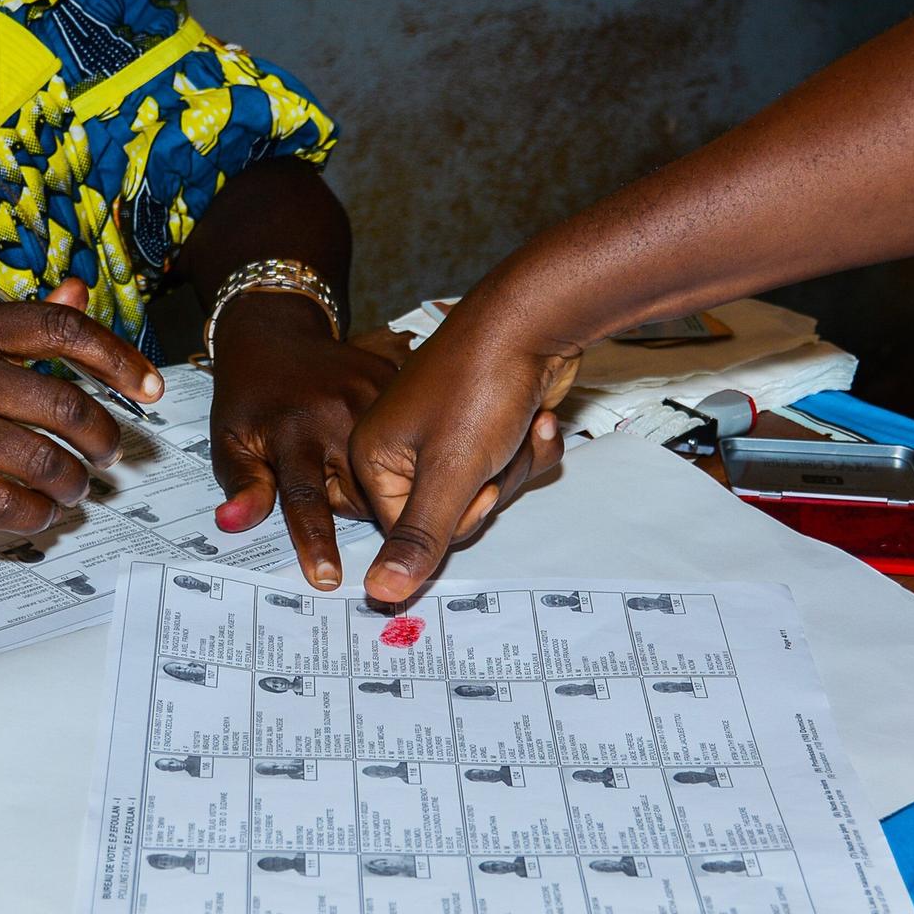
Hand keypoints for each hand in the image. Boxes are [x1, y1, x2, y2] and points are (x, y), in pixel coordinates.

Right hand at [0, 279, 160, 531]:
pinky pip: (8, 505)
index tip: (150, 387)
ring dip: (76, 481)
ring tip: (78, 487)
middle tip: (110, 452)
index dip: (119, 359)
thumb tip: (80, 292)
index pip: (64, 331)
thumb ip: (19, 319)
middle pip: (67, 406)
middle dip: (105, 437)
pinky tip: (44, 512)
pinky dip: (39, 514)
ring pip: (45, 462)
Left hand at [208, 296, 398, 589]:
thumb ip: (242, 484)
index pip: (305, 500)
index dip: (316, 542)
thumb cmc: (249, 395)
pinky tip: (382, 439)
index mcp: (294, 431)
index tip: (328, 579)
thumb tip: (233, 523)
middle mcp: (338, 414)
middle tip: (322, 475)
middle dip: (345, 501)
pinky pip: (407, 438)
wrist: (276, 333)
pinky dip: (396, 449)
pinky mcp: (396, 383)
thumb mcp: (229, 439)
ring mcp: (374, 395)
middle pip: (360, 494)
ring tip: (341, 454)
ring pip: (389, 471)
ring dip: (370, 478)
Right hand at [350, 316, 576, 602]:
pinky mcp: (484, 423)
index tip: (476, 482)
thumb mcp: (451, 472)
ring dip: (518, 463)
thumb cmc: (481, 384)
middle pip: (453, 513)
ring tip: (523, 422)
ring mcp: (446, 434)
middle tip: (498, 447)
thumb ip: (420, 537)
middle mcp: (403, 446)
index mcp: (374, 458)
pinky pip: (510, 463)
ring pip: (488, 489)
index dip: (456, 515)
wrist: (535, 319)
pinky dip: (532, 444)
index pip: (411, 532)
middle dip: (493, 485)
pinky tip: (539, 416)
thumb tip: (379, 595)